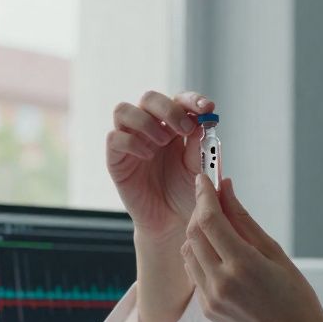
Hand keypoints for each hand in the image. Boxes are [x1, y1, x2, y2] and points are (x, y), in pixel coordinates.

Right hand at [106, 90, 214, 241]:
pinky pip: (114, 138)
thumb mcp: (199, 169)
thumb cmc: (186, 194)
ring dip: (146, 121)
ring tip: (163, 142)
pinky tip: (147, 156)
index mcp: (174, 126)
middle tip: (185, 128)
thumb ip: (199, 147)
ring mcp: (130, 140)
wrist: (172, 222)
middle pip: (149, 99)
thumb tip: (202, 122)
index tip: (207, 108)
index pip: (179, 100)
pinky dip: (131, 142)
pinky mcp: (116, 158)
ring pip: (123, 110)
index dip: (192, 100)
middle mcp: (150, 128)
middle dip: (168, 108)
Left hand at [181, 175, 322, 321]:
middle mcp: (221, 283)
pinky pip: (194, 272)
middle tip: (212, 198)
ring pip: (188, 252)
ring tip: (218, 226)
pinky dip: (199, 255)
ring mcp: (211, 299)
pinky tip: (218, 252)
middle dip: (200, 210)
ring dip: (197, 233)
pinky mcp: (207, 310)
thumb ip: (245, 220)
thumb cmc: (296, 298)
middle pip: (193, 233)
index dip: (204, 194)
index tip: (205, 178)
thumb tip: (226, 189)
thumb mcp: (275, 253)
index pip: (210, 219)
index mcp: (243, 266)